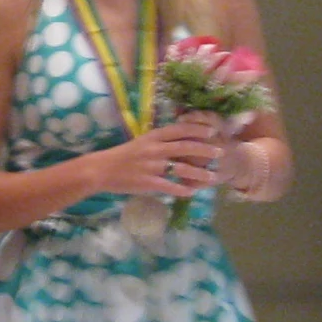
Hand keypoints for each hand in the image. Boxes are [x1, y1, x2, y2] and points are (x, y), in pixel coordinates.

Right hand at [95, 122, 221, 197]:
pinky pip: (170, 186)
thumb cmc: (122, 155)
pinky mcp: (148, 182)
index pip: (179, 129)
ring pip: (182, 168)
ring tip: (212, 176)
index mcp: (153, 136)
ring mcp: (152, 166)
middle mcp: (155, 149)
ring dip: (199, 173)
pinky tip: (191, 192)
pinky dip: (182, 189)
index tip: (211, 131)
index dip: (197, 129)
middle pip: (185, 147)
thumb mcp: (141, 142)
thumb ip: (159, 142)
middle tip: (220, 152)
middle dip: (205, 150)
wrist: (101, 170)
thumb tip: (180, 141)